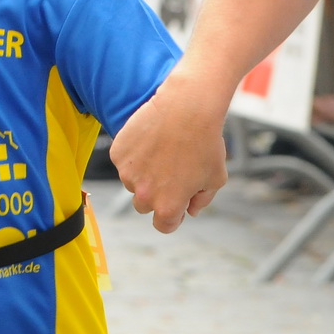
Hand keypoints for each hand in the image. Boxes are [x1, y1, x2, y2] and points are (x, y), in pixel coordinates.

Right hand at [111, 71, 229, 232]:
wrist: (188, 107)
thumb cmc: (207, 142)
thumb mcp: (216, 177)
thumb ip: (203, 200)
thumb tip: (191, 211)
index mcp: (168, 206)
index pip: (164, 225)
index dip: (173, 216)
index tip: (179, 202)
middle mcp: (144, 195)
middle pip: (144, 205)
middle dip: (156, 194)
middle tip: (170, 171)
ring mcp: (128, 173)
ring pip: (132, 181)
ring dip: (143, 173)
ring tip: (163, 149)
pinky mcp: (118, 153)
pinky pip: (124, 160)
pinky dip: (134, 153)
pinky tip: (151, 138)